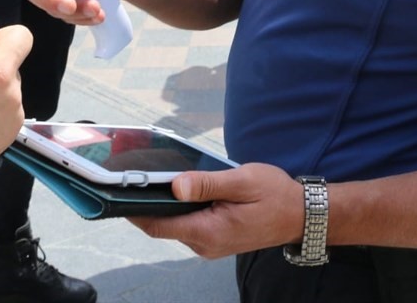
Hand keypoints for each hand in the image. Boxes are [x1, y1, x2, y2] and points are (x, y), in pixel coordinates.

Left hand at [128, 164, 303, 258]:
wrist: (301, 215)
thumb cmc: (275, 195)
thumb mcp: (242, 181)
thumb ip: (207, 184)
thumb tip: (175, 185)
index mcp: (208, 231)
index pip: (157, 225)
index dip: (133, 210)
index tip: (115, 192)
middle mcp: (204, 244)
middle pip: (161, 225)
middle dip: (147, 202)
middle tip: (133, 174)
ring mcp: (209, 244)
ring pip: (174, 224)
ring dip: (164, 204)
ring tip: (155, 177)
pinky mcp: (214, 238)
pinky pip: (187, 224)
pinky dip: (179, 209)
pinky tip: (180, 189)